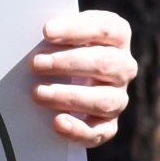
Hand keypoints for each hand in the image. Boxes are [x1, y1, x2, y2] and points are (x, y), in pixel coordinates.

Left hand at [31, 10, 136, 145]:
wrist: (62, 79)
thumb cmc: (60, 50)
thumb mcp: (61, 36)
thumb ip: (54, 33)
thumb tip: (36, 37)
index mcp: (117, 36)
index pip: (105, 28)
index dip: (76, 29)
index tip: (47, 31)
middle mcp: (123, 67)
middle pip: (105, 63)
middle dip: (68, 63)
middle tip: (36, 64)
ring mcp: (118, 97)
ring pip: (103, 99)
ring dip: (69, 96)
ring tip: (38, 93)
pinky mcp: (108, 125)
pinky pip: (99, 132)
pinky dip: (78, 129)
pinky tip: (58, 122)